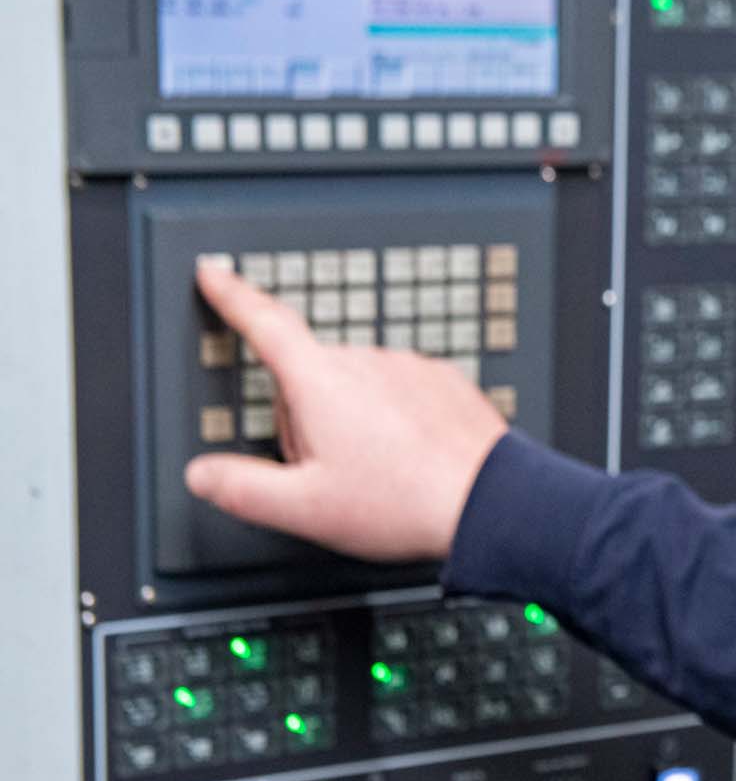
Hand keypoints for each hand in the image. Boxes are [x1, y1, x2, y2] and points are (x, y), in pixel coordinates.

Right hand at [185, 263, 507, 562]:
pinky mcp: (444, 382)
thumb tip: (203, 475)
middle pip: (311, 379)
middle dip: (308, 420)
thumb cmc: (402, 503)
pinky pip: (402, 393)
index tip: (214, 273)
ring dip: (354, 421)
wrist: (487, 502)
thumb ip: (242, 488)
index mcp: (320, 381)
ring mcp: (409, 368)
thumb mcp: (304, 507)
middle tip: (333, 474)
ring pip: (358, 388)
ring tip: (381, 475)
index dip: (232, 297)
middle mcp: (365, 361)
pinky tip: (410, 460)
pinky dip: (397, 421)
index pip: (263, 323)